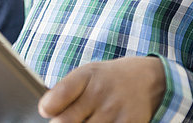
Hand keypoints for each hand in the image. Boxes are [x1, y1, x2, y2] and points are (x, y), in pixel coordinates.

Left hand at [39, 56, 165, 121]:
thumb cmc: (108, 79)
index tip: (47, 111)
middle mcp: (100, 92)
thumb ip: (66, 90)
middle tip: (64, 121)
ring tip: (85, 120)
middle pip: (66, 122)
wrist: (146, 79)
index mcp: (86, 76)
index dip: (48, 107)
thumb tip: (46, 111)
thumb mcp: (86, 73)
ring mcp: (114, 111)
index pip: (60, 94)